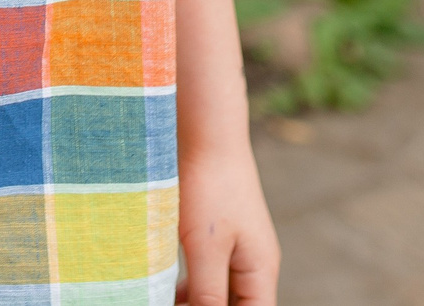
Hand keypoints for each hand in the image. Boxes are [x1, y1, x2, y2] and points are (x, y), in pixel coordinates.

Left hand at [177, 140, 278, 304]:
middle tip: (170, 304)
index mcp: (261, 271)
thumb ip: (208, 293)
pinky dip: (189, 286)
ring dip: (196, 301)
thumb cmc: (209, 188)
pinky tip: (165, 287)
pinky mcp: (217, 233)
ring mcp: (237, 248)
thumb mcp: (205, 248)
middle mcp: (255, 264)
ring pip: (220, 292)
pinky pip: (208, 273)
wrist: (207, 133)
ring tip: (162, 299)